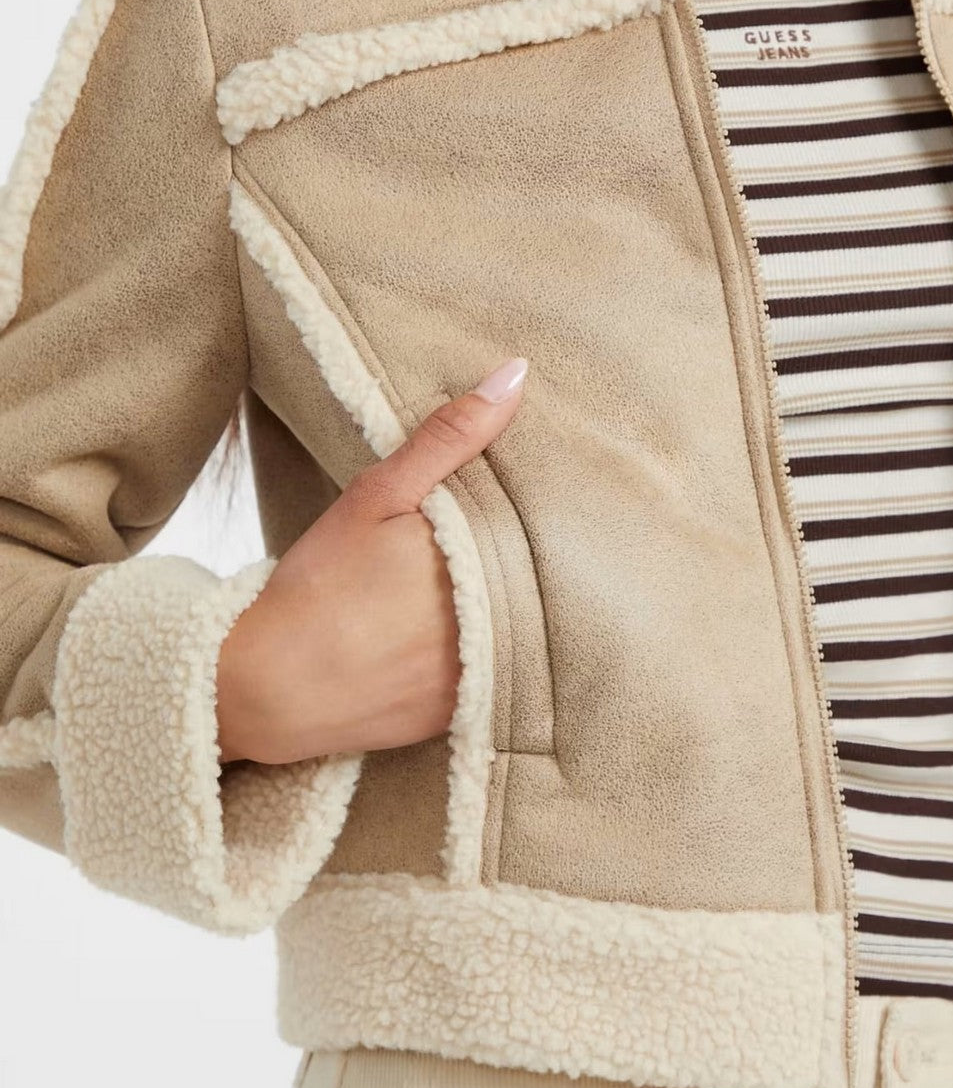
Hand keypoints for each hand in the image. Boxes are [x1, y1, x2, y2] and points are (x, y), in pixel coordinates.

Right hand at [214, 357, 528, 765]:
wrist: (266, 688)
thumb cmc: (319, 586)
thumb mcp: (379, 496)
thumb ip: (450, 436)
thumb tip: (515, 374)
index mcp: (489, 565)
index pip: (552, 528)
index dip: (551, 507)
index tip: (548, 486)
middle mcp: (502, 625)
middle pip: (545, 577)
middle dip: (537, 554)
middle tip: (517, 534)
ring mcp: (489, 675)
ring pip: (529, 624)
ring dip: (522, 602)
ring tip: (493, 579)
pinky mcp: (469, 713)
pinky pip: (502, 671)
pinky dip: (494, 647)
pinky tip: (465, 630)